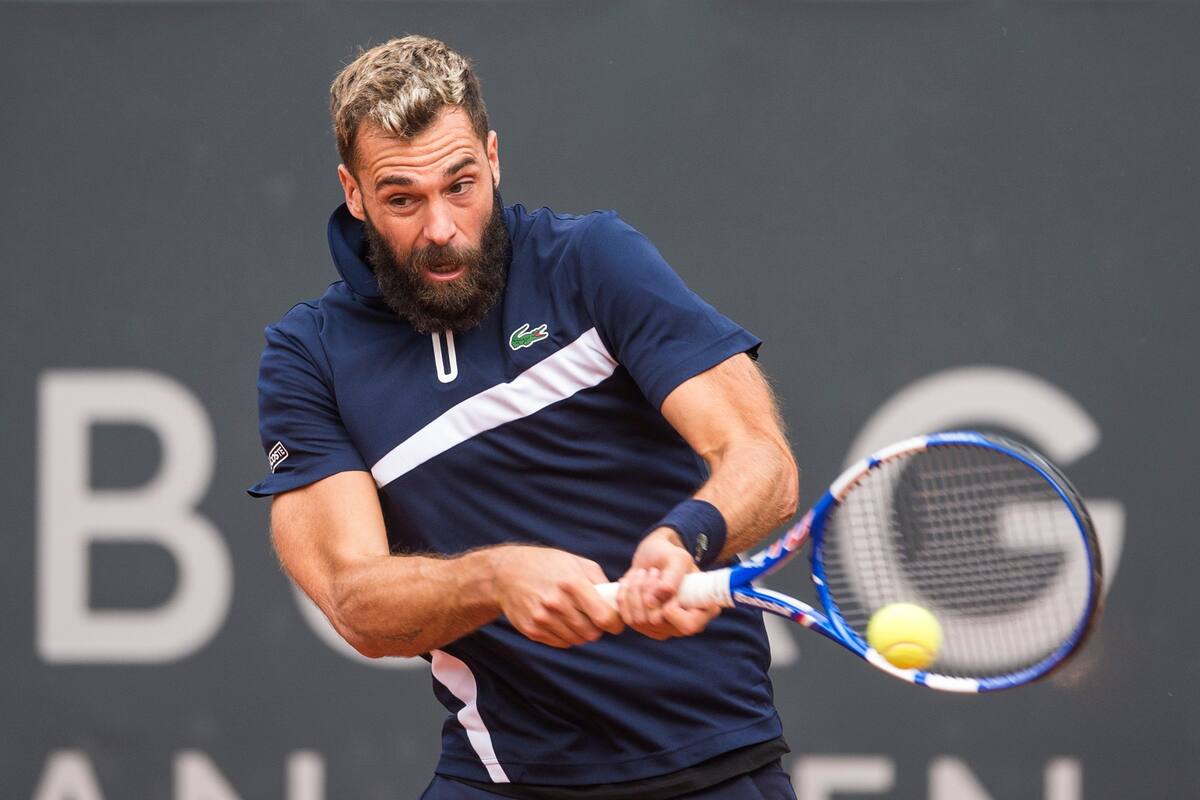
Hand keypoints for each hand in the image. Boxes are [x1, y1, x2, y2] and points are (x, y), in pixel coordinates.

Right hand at [490, 545, 624, 647]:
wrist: (506, 573)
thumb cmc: (547, 565)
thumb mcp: (576, 563)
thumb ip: (600, 581)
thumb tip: (618, 600)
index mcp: (572, 583)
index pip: (603, 616)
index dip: (615, 623)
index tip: (616, 623)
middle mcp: (556, 602)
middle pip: (591, 632)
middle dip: (597, 628)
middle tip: (594, 619)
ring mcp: (542, 618)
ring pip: (577, 640)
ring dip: (581, 633)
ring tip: (576, 617)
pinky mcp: (532, 629)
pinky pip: (561, 643)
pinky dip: (566, 636)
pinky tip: (561, 621)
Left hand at [617, 528, 719, 639]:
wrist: (654, 555)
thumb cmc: (670, 555)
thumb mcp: (677, 558)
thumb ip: (671, 579)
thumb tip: (652, 603)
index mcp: (703, 611)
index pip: (688, 625)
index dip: (671, 608)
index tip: (664, 584)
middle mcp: (683, 625)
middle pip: (656, 622)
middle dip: (648, 590)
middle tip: (653, 571)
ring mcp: (663, 628)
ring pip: (638, 620)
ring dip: (635, 590)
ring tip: (644, 573)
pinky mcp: (644, 627)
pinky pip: (626, 618)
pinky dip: (624, 595)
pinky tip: (632, 582)